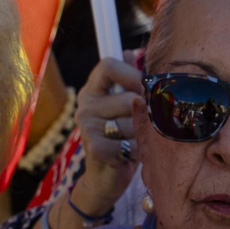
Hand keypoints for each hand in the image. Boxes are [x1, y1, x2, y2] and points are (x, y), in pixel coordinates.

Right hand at [71, 53, 146, 213]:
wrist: (107, 177)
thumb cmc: (122, 137)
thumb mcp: (126, 106)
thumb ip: (129, 79)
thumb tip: (131, 51)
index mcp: (92, 90)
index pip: (109, 65)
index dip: (132, 75)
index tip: (144, 88)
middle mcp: (85, 105)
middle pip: (129, 97)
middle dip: (145, 114)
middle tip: (142, 126)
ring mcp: (86, 126)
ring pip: (133, 121)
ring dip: (143, 134)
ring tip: (135, 141)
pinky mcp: (95, 147)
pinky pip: (130, 141)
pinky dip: (138, 150)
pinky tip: (130, 154)